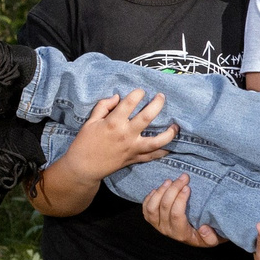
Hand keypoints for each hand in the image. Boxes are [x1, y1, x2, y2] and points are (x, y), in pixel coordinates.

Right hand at [61, 89, 176, 181]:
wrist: (84, 167)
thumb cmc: (85, 143)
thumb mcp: (90, 121)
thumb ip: (103, 106)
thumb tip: (117, 97)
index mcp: (113, 123)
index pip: (130, 103)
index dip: (137, 93)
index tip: (141, 91)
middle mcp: (126, 134)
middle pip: (147, 117)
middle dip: (157, 104)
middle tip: (161, 97)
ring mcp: (133, 148)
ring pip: (157, 141)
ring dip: (169, 133)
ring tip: (176, 126)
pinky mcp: (135, 159)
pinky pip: (153, 156)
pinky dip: (163, 152)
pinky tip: (171, 146)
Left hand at [139, 174, 222, 246]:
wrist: (196, 237)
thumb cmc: (205, 235)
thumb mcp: (214, 239)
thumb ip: (210, 237)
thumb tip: (203, 228)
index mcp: (181, 234)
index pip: (176, 215)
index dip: (180, 199)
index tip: (188, 187)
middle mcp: (167, 230)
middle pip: (164, 207)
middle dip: (173, 189)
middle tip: (183, 177)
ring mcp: (158, 225)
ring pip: (152, 207)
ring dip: (160, 191)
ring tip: (170, 180)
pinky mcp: (153, 220)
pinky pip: (146, 209)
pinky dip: (150, 197)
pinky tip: (158, 189)